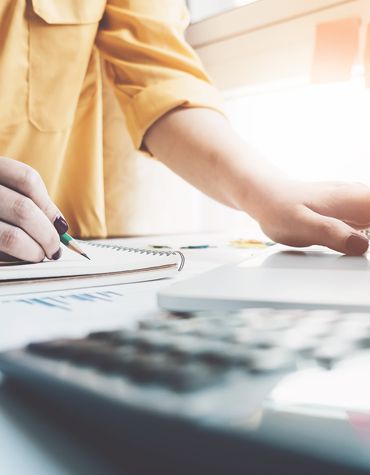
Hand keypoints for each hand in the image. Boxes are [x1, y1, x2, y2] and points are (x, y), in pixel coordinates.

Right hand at [0, 157, 67, 261]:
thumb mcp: (0, 193)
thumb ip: (20, 200)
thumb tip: (58, 226)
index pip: (27, 179)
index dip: (49, 204)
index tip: (60, 225)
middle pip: (23, 209)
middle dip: (47, 234)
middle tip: (54, 249)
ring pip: (10, 236)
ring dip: (33, 250)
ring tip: (39, 256)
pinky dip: (15, 257)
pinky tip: (19, 258)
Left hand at [255, 179, 369, 255]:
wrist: (266, 196)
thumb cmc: (279, 207)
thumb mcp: (299, 223)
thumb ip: (330, 233)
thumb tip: (361, 245)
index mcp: (354, 199)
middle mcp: (360, 199)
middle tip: (366, 252)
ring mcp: (356, 206)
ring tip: (363, 251)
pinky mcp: (351, 214)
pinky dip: (369, 237)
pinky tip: (361, 248)